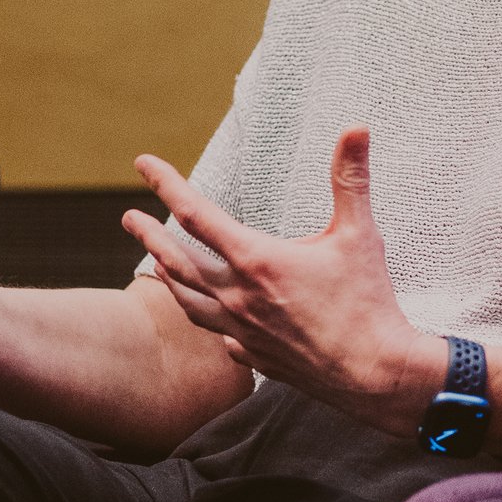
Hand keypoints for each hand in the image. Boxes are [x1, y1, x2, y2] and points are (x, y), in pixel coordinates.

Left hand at [124, 128, 438, 435]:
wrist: (374, 374)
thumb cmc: (367, 302)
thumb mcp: (359, 233)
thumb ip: (350, 178)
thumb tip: (356, 127)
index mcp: (255, 260)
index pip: (195, 213)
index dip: (166, 183)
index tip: (143, 163)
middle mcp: (238, 297)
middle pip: (178, 261)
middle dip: (149, 236)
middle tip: (127, 218)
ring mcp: (242, 331)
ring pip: (189, 301)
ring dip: (169, 277)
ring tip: (157, 265)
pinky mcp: (255, 357)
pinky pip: (220, 336)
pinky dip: (210, 320)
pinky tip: (213, 318)